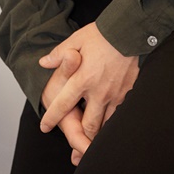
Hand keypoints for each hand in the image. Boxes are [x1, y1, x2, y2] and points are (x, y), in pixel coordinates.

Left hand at [39, 22, 138, 143]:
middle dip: (80, 137)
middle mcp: (99, 91)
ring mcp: (115, 94)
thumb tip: (43, 63)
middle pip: (88, 125)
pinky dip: (113, 122)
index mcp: (82, 79)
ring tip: (93, 141)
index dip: (52, 118)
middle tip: (75, 144)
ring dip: (98, 134)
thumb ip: (59, 54)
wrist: (130, 29)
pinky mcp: (128, 92)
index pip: (63, 105)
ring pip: (106, 125)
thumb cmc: (103, 34)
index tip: (45, 127)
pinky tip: (111, 125)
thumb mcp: (77, 40)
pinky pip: (120, 114)